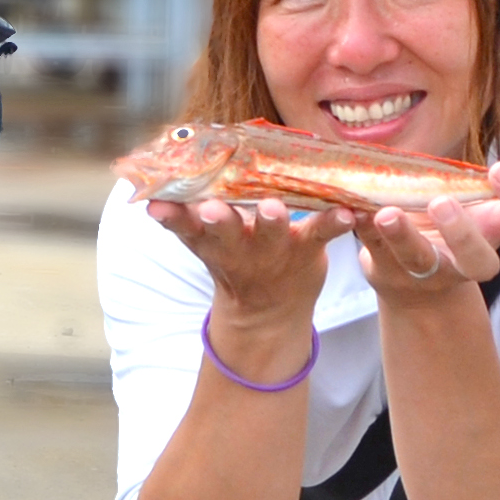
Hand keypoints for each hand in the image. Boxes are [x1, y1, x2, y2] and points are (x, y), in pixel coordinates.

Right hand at [146, 191, 349, 343]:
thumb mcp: (205, 244)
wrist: (269, 312)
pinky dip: (335, 223)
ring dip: (271, 221)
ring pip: (271, 235)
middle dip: (218, 220)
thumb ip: (185, 219)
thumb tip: (151, 188)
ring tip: (274, 208)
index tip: (157, 206)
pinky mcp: (306, 249)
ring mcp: (273, 250)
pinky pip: (321, 234)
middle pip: (224, 232)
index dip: (171, 217)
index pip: (184, 227)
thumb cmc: (235, 259)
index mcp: (210, 241)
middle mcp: (239, 248)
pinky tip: (348, 213)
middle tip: (212, 208)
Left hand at [360, 164, 499, 298]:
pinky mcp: (389, 272)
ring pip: (421, 260)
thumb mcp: (467, 198)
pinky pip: (376, 250)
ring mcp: (428, 272)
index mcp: (495, 230)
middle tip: (441, 202)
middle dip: (461, 234)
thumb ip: (467, 176)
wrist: (411, 280)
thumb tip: (460, 113)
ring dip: (404, 236)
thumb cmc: (446, 222)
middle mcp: (467, 259)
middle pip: (481, 262)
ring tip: (386, 213)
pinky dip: (364, 228)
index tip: (498, 169)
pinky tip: (354, 210)